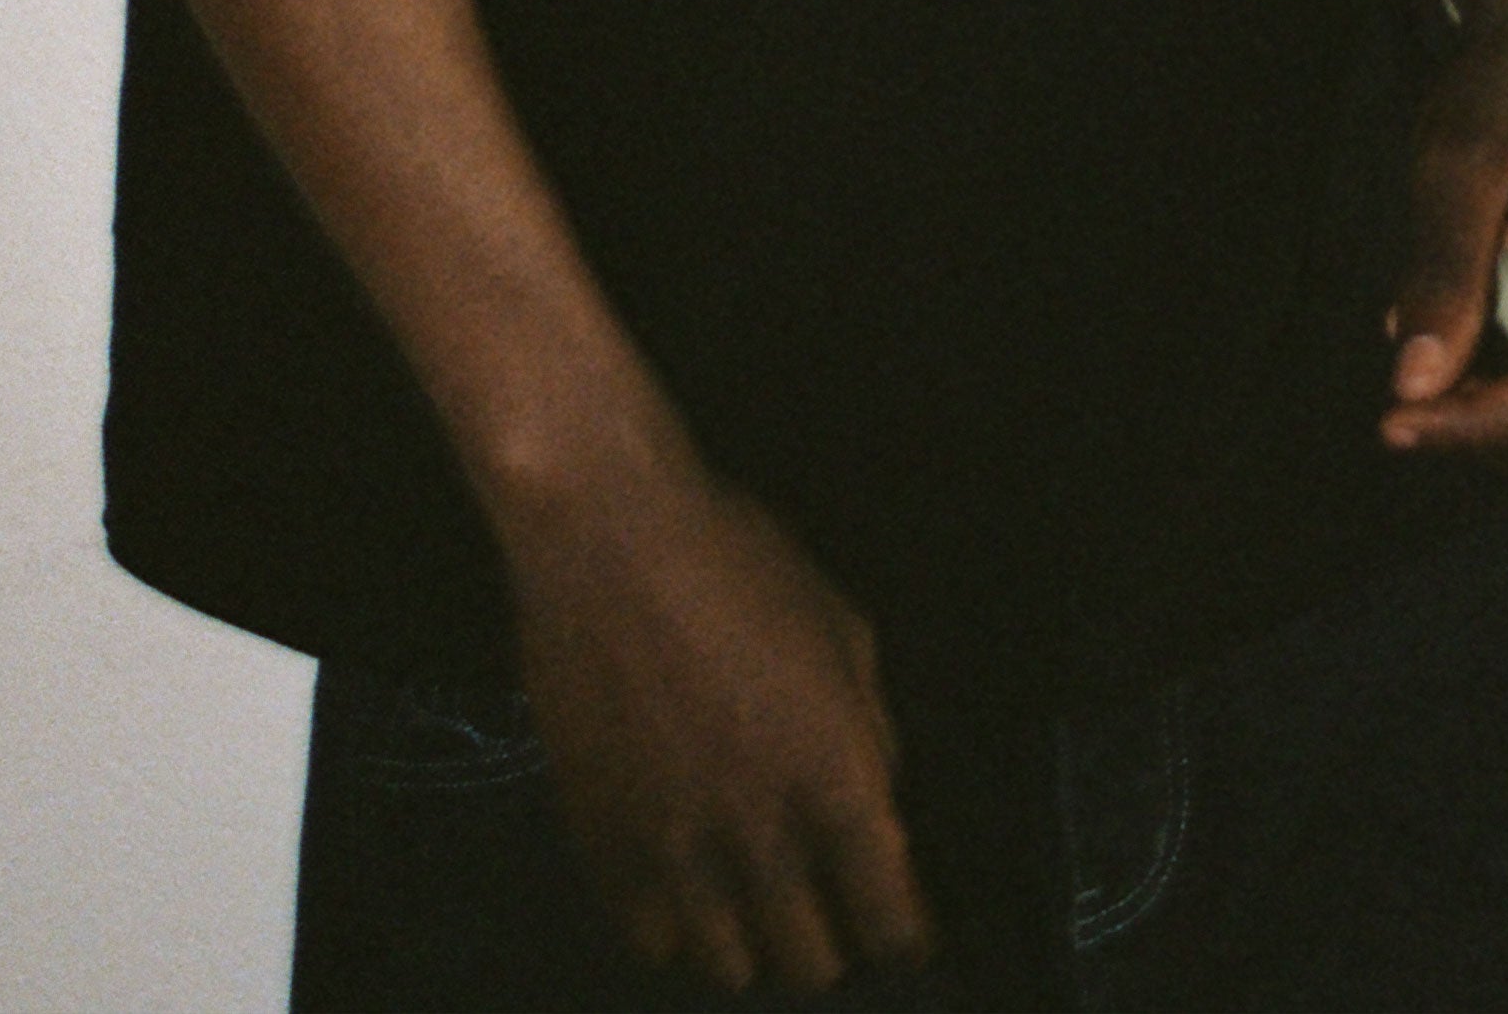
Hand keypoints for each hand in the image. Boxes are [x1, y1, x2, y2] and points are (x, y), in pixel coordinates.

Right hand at [502, 442, 935, 993]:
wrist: (606, 539)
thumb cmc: (738, 559)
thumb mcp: (840, 626)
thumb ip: (867, 728)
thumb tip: (878, 797)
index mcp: (836, 779)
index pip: (891, 920)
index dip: (906, 933)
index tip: (905, 927)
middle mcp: (761, 838)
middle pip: (813, 963)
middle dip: (833, 942)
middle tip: (828, 906)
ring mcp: (675, 854)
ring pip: (730, 968)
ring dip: (753, 942)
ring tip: (755, 903)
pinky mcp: (602, 849)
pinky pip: (652, 940)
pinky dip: (677, 926)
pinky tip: (686, 887)